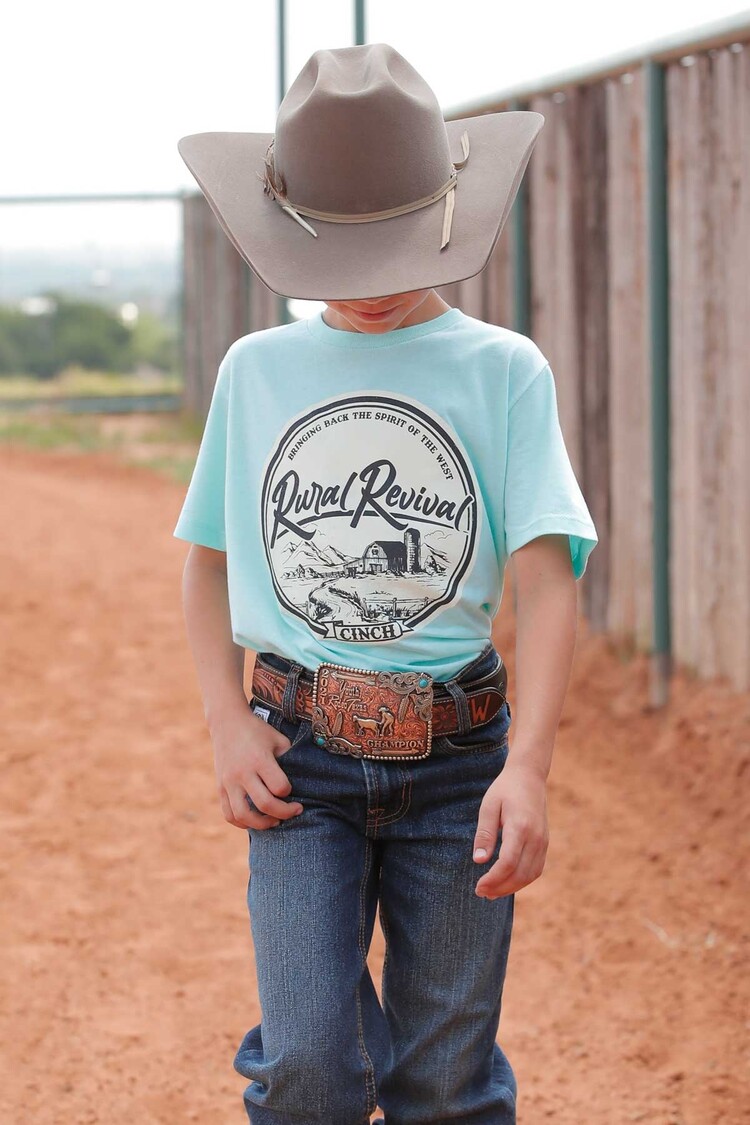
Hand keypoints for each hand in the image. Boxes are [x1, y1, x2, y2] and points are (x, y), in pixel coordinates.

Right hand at [209, 709, 304, 830]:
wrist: (227, 722)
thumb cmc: (258, 731)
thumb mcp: (278, 739)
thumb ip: (289, 760)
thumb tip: (301, 782)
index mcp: (259, 759)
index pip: (279, 787)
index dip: (289, 791)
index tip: (292, 789)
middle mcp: (242, 773)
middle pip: (265, 804)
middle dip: (284, 813)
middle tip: (295, 810)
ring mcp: (229, 782)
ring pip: (243, 815)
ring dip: (262, 824)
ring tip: (274, 821)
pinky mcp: (220, 788)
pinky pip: (229, 814)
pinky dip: (242, 823)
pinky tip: (255, 820)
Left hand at [472, 757, 548, 898]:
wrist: (529, 776)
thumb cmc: (505, 790)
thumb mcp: (489, 807)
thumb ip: (485, 834)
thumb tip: (479, 860)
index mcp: (520, 827)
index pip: (508, 863)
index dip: (493, 879)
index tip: (478, 886)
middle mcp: (535, 837)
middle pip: (520, 874)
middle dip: (500, 888)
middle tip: (481, 893)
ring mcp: (543, 841)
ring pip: (530, 875)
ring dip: (511, 888)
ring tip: (492, 892)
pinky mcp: (545, 843)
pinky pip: (536, 869)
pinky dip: (522, 880)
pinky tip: (507, 882)